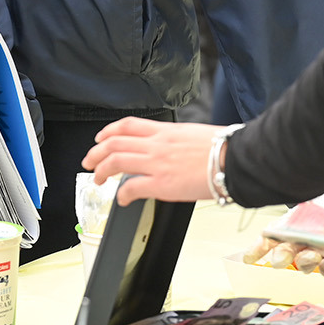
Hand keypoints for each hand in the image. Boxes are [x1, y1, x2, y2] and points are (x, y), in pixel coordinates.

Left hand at [83, 118, 221, 205]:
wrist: (234, 159)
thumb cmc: (222, 148)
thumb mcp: (192, 134)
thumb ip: (174, 139)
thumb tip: (168, 146)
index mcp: (165, 131)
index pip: (128, 125)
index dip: (109, 131)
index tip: (101, 138)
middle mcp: (156, 144)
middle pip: (114, 143)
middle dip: (96, 152)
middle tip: (89, 161)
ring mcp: (157, 163)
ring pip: (116, 161)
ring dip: (101, 171)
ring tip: (97, 178)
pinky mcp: (161, 184)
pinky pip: (131, 187)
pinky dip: (121, 194)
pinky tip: (121, 199)